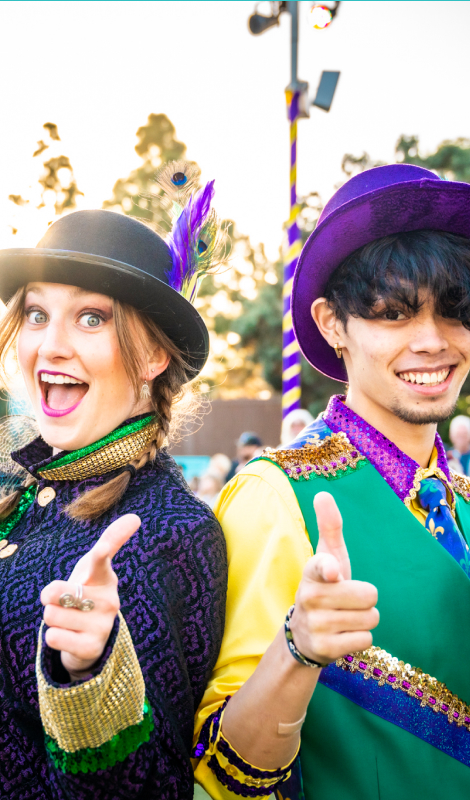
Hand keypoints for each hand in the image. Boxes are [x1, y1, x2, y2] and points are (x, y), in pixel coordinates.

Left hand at [40, 514, 140, 678]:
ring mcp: (102, 625)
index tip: (107, 543)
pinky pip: (53, 637)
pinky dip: (54, 638)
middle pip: (54, 591)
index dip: (102, 551)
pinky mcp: (91, 648)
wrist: (90, 637)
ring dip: (53, 618)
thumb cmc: (88, 592)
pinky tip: (70, 637)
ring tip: (69, 620)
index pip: (101, 560)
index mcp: (105, 577)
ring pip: (51, 615)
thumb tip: (135, 517)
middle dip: (49, 598)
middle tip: (65, 602)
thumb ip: (109, 541)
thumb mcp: (92, 567)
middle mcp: (109, 601)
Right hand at [289, 492, 378, 664]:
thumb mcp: (327, 556)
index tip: (333, 572)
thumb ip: (329, 526)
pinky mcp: (325, 648)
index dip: (329, 569)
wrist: (305, 633)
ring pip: (370, 618)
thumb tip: (322, 494)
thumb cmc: (325, 586)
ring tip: (345, 617)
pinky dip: (361, 638)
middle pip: (368, 595)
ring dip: (365, 618)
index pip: (321, 567)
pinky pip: (366, 640)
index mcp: (312, 572)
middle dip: (366, 599)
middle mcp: (310, 598)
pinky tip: (344, 635)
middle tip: (348, 600)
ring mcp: (316, 625)